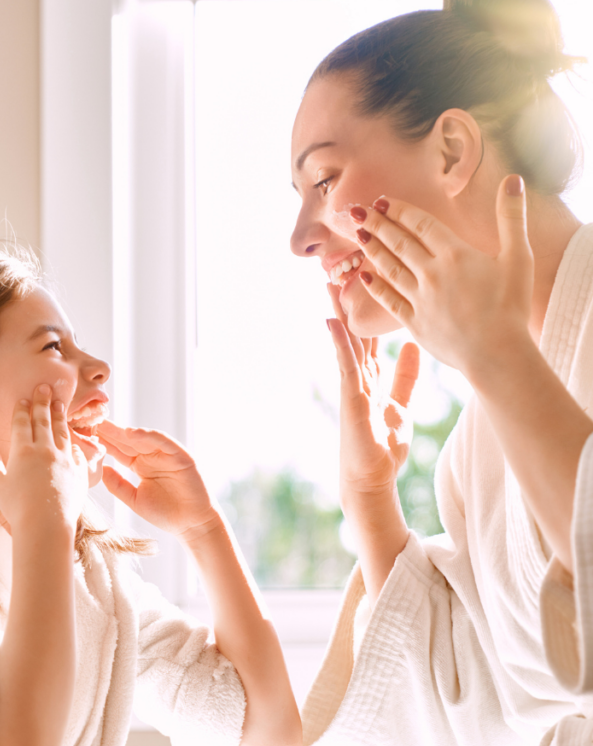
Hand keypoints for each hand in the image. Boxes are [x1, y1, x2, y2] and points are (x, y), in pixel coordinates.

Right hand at [0, 385, 87, 532]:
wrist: (46, 525)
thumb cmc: (17, 508)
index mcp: (23, 451)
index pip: (22, 423)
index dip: (22, 409)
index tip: (23, 398)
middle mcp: (45, 450)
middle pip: (43, 421)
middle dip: (43, 402)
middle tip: (45, 387)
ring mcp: (65, 460)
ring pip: (63, 432)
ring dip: (60, 416)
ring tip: (60, 404)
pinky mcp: (80, 472)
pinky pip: (79, 453)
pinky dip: (76, 445)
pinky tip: (74, 441)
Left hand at [98, 422, 219, 541]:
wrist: (192, 524)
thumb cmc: (165, 514)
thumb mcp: (134, 499)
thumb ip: (117, 484)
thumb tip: (99, 470)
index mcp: (139, 465)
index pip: (117, 449)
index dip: (101, 442)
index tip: (81, 434)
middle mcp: (151, 456)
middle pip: (126, 440)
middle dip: (108, 431)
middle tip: (87, 420)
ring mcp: (165, 454)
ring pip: (142, 438)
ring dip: (123, 430)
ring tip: (104, 424)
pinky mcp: (180, 456)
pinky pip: (163, 442)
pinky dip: (148, 436)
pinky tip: (131, 433)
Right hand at [327, 287, 419, 500]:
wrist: (372, 478)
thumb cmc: (383, 446)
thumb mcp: (401, 404)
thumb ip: (406, 377)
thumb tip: (414, 347)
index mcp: (370, 376)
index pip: (369, 335)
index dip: (369, 308)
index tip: (370, 279)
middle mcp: (357, 376)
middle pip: (352, 330)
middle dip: (348, 301)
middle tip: (344, 267)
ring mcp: (351, 385)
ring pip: (344, 341)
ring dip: (338, 312)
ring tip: (330, 282)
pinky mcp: (349, 397)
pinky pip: (344, 363)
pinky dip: (339, 342)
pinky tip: (333, 321)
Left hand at [351, 175, 533, 376]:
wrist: (497, 354)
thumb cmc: (512, 307)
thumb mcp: (519, 258)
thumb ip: (512, 218)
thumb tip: (513, 180)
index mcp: (455, 255)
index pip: (421, 225)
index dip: (399, 210)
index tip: (382, 200)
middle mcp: (432, 274)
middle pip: (399, 243)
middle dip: (378, 225)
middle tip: (358, 212)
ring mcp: (421, 299)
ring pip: (390, 268)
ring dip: (373, 250)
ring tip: (358, 235)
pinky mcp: (415, 322)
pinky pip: (390, 300)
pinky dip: (376, 287)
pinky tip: (364, 276)